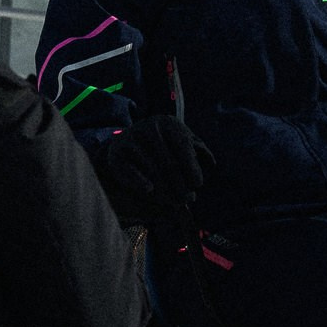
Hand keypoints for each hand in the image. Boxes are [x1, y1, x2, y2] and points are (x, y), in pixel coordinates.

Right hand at [95, 116, 215, 223]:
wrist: (129, 140)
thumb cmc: (165, 145)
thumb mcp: (182, 142)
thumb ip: (198, 152)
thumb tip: (210, 164)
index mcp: (168, 123)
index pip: (183, 146)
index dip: (191, 167)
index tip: (197, 184)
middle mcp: (149, 127)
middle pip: (168, 162)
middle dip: (180, 185)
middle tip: (187, 200)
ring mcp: (131, 138)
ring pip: (152, 170)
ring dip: (165, 190)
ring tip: (174, 203)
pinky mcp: (116, 152)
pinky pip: (130, 170)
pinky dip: (140, 181)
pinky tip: (149, 190)